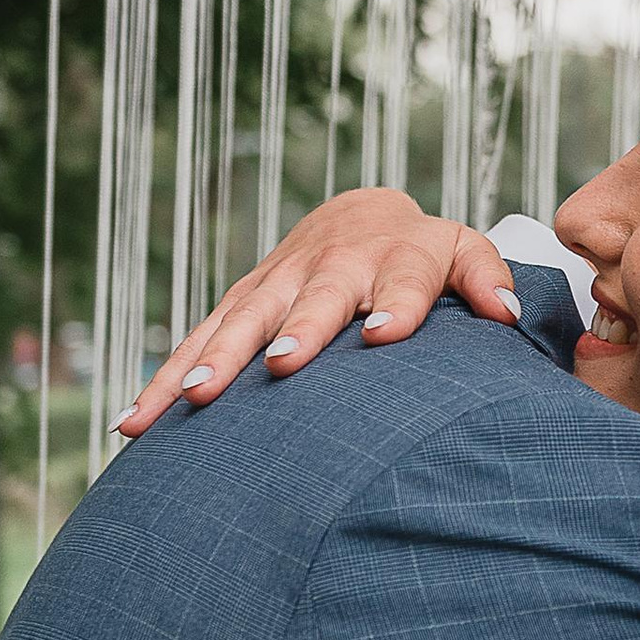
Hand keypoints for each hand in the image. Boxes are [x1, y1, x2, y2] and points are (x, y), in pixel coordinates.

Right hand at [116, 192, 522, 431]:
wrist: (358, 215)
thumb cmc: (423, 255)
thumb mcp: (462, 252)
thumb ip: (486, 278)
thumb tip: (505, 313)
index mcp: (399, 253)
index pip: (405, 276)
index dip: (396, 301)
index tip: (382, 334)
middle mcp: (335, 264)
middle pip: (315, 297)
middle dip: (296, 329)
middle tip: (280, 364)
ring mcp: (279, 282)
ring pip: (242, 320)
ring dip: (215, 360)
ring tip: (191, 402)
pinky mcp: (241, 302)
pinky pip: (198, 341)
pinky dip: (165, 380)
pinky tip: (134, 424)